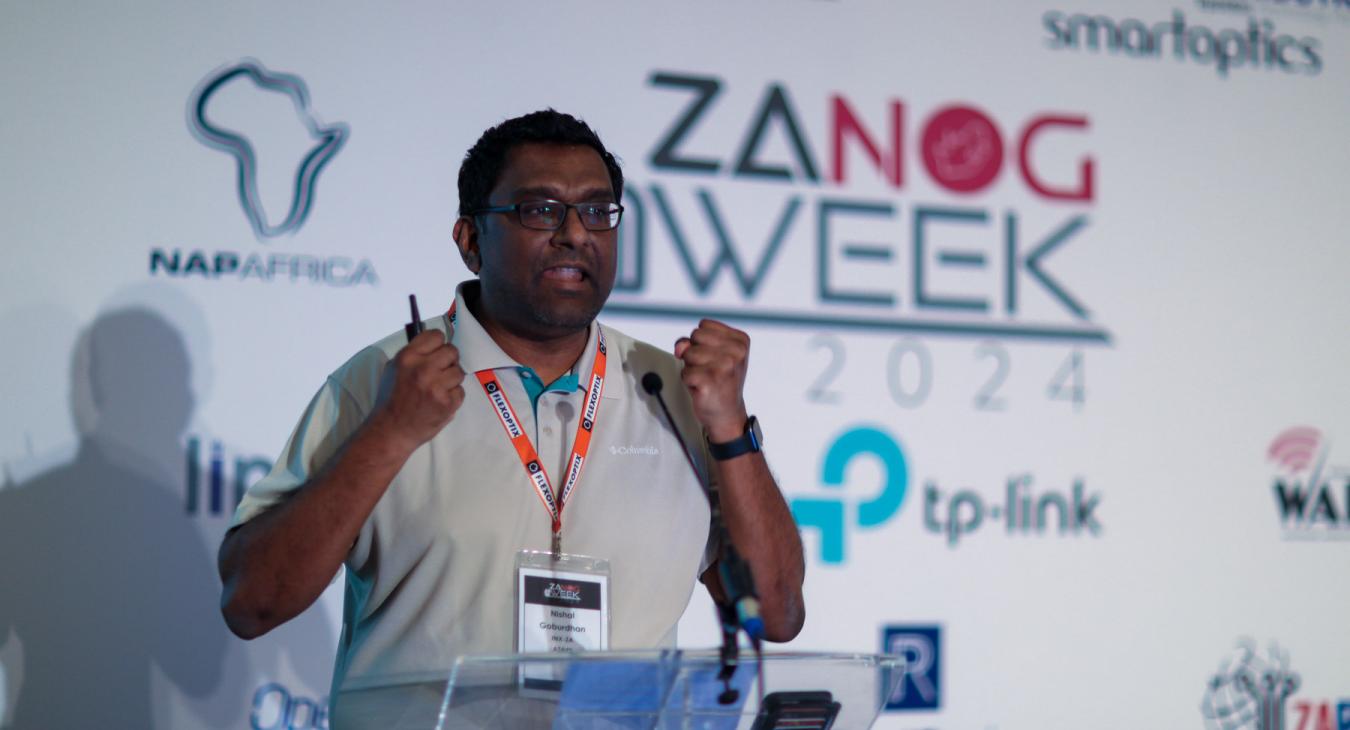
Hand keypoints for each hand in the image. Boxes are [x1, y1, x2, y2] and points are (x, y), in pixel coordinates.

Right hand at [371, 328, 465, 452]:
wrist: (393, 429)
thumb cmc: (394, 397)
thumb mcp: (396, 368)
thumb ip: (416, 354)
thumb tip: (438, 342)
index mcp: (408, 357)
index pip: (436, 335)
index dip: (438, 345)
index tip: (435, 353)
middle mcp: (423, 368)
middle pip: (452, 351)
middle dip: (448, 361)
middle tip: (439, 372)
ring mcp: (436, 386)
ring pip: (459, 371)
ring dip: (452, 380)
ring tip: (438, 389)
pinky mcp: (447, 402)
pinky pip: (461, 391)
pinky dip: (453, 397)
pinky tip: (440, 402)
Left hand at [674, 319, 749, 441]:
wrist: (726, 414)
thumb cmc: (717, 380)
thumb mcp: (709, 354)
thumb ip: (691, 342)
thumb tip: (680, 347)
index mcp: (740, 340)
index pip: (704, 325)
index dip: (702, 342)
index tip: (715, 358)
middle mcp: (736, 351)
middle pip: (695, 336)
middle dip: (695, 353)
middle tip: (709, 370)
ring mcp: (725, 366)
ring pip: (688, 353)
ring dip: (691, 368)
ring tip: (706, 379)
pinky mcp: (711, 380)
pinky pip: (685, 372)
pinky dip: (688, 381)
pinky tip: (702, 388)